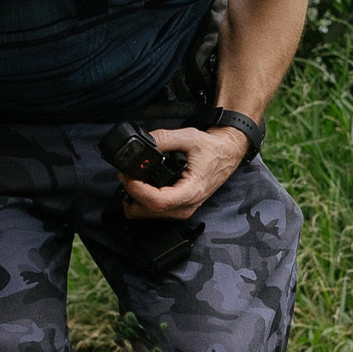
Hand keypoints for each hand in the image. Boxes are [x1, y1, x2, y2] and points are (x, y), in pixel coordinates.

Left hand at [119, 123, 248, 219]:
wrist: (227, 154)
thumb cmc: (212, 149)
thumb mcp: (189, 137)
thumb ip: (164, 138)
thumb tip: (144, 142)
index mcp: (191, 191)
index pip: (157, 202)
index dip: (137, 190)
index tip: (128, 176)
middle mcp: (187, 206)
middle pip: (149, 212)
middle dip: (131, 195)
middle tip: (126, 175)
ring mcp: (183, 209)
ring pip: (150, 215)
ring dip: (135, 200)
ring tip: (131, 179)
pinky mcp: (179, 208)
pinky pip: (155, 212)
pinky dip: (143, 201)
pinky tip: (141, 187)